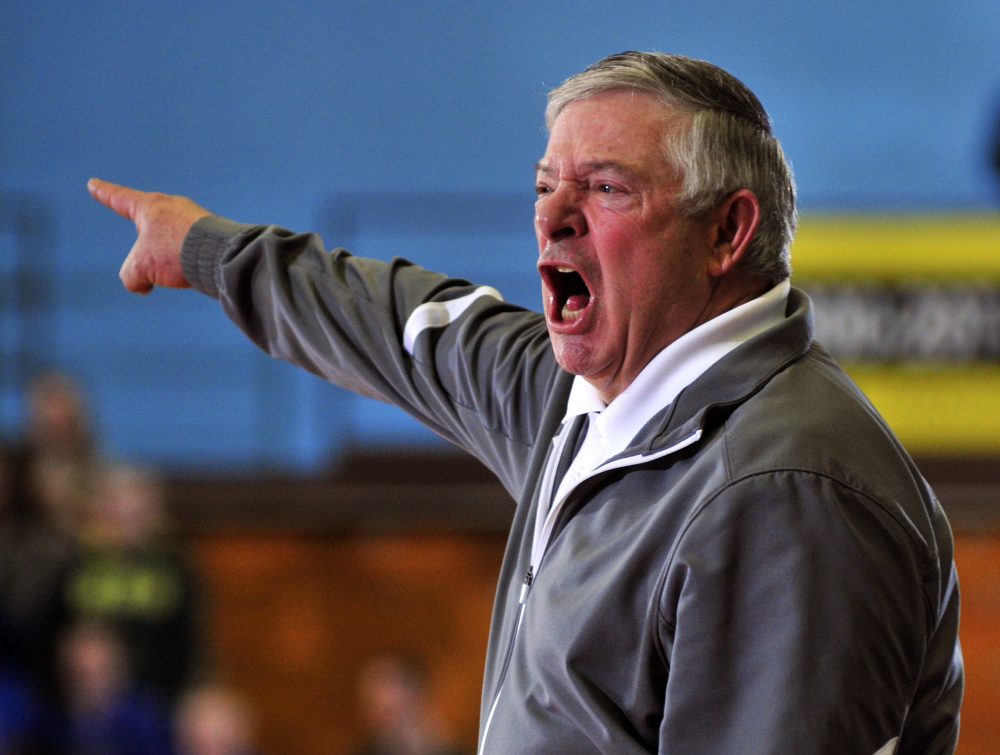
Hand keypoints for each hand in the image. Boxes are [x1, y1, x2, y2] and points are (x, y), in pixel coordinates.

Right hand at [88, 178, 211, 293]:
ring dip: (169, 261)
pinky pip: (191, 248)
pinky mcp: (210, 231)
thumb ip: (130, 276)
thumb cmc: (176, 252)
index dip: (104, 193)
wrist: (220, 256)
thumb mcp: (140, 268)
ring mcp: (194, 217)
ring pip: (171, 242)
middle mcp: (172, 206)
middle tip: (150, 262)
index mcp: (150, 206)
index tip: (94, 184)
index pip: (119, 198)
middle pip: (148, 226)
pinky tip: (193, 273)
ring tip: (178, 272)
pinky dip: (187, 263)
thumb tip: (140, 285)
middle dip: (147, 247)